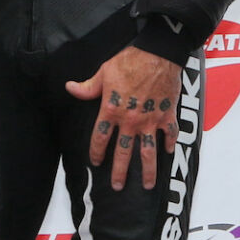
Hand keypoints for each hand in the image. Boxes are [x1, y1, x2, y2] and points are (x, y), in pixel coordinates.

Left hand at [66, 46, 181, 189]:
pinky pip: (170, 134)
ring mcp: (151, 120)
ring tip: (148, 185)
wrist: (158, 54)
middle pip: (123, 152)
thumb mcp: (103, 72)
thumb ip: (87, 87)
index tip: (95, 162)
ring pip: (148, 151)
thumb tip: (69, 88)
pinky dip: (169, 144)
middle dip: (119, 171)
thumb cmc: (129, 60)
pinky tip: (168, 152)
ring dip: (148, 170)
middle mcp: (130, 120)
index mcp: (112, 110)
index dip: (96, 152)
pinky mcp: (167, 115)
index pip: (100, 138)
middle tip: (117, 186)